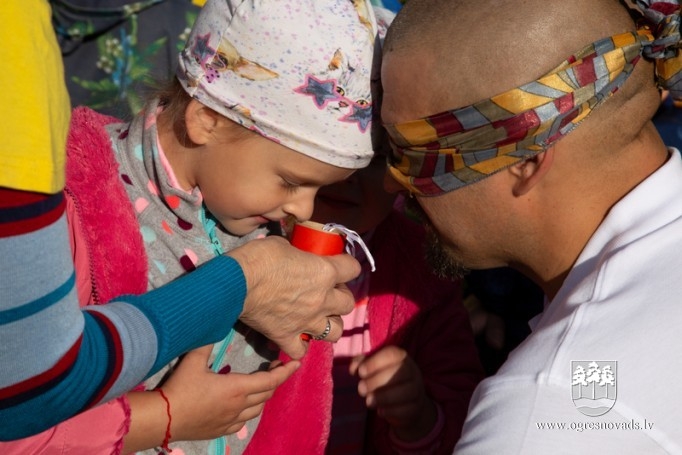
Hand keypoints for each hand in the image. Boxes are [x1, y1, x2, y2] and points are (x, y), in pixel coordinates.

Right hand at [122, 345, 299, 451]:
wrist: (163, 419)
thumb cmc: (180, 388)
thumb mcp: (194, 360)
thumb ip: (208, 342)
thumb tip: (216, 323)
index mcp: (238, 388)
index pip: (271, 380)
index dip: (286, 371)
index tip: (296, 363)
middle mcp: (240, 406)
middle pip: (268, 393)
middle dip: (276, 379)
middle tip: (276, 367)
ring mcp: (232, 420)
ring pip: (259, 408)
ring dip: (265, 395)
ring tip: (262, 384)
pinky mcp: (222, 430)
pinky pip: (245, 421)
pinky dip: (252, 409)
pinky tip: (245, 405)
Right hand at [228, 236, 359, 358]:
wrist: (235, 283)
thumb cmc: (259, 257)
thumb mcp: (284, 244)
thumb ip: (299, 254)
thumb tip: (298, 256)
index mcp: (325, 272)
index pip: (353, 268)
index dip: (347, 265)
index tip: (338, 264)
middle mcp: (322, 300)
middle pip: (348, 304)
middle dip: (340, 297)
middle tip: (327, 292)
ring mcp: (307, 321)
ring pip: (335, 332)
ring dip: (330, 324)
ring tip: (318, 317)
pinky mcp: (287, 337)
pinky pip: (301, 351)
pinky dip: (300, 346)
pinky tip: (296, 337)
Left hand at [351, 346, 436, 441]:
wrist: (406, 402)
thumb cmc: (385, 380)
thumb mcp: (373, 368)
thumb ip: (362, 364)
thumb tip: (353, 368)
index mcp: (401, 357)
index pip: (392, 354)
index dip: (375, 362)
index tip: (360, 372)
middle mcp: (412, 371)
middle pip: (400, 372)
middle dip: (377, 381)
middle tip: (360, 389)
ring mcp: (417, 390)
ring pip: (406, 391)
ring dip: (384, 397)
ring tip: (368, 402)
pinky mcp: (417, 408)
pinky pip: (408, 409)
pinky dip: (392, 411)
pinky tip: (380, 411)